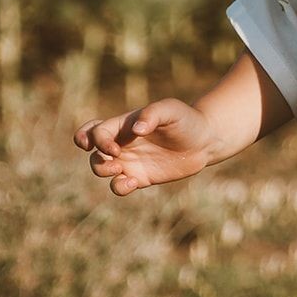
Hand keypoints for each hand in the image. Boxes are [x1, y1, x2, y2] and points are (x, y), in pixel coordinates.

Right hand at [72, 100, 215, 193]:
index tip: (116, 149)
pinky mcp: (139, 177)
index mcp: (124, 124)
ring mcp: (130, 161)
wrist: (204, 140)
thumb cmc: (186, 120)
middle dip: (96, 159)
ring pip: (100, 169)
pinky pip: (118, 185)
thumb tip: (136, 128)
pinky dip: (119, 187)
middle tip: (116, 160)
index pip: (95, 131)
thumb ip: (152, 114)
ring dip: (103, 172)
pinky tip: (133, 183)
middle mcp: (123, 143)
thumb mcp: (170, 110)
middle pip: (92, 151)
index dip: (97, 141)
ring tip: (122, 171)